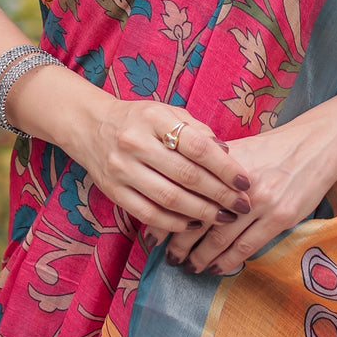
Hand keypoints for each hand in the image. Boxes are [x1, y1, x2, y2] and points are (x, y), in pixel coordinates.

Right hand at [66, 97, 252, 236]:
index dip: (225, 167)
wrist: (91, 126)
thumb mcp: (167, 112)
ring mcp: (122, 169)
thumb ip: (197, 130)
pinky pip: (148, 214)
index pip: (197, 146)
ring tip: (223, 218)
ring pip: (169, 198)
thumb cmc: (140, 120)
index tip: (244, 182)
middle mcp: (136, 142)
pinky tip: (194, 224)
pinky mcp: (113, 192)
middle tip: (241, 206)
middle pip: (186, 175)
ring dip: (201, 212)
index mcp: (154, 118)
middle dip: (219, 195)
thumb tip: (228, 154)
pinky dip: (174, 223)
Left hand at [150, 117, 336, 275]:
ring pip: (220, 238)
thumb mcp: (240, 150)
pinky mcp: (280, 218)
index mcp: (223, 163)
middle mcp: (238, 185)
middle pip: (198, 219)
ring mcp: (261, 203)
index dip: (166, 216)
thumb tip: (180, 187)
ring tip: (187, 266)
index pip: (185, 194)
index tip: (152, 233)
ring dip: (200, 257)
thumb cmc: (275, 147)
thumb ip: (212, 168)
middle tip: (166, 257)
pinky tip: (215, 268)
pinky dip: (228, 261)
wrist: (317, 144)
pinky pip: (247, 246)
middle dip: (179, 242)